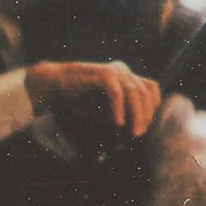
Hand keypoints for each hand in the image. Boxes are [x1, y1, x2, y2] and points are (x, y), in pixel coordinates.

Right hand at [25, 60, 161, 154]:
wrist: (54, 86)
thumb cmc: (79, 99)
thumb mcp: (105, 109)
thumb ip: (122, 114)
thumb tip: (139, 130)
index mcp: (126, 75)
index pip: (151, 88)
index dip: (152, 107)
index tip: (144, 125)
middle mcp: (123, 70)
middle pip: (145, 93)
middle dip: (145, 115)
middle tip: (138, 134)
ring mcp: (114, 70)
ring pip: (135, 93)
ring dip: (137, 115)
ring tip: (132, 133)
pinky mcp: (103, 74)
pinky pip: (117, 93)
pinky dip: (119, 109)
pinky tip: (118, 124)